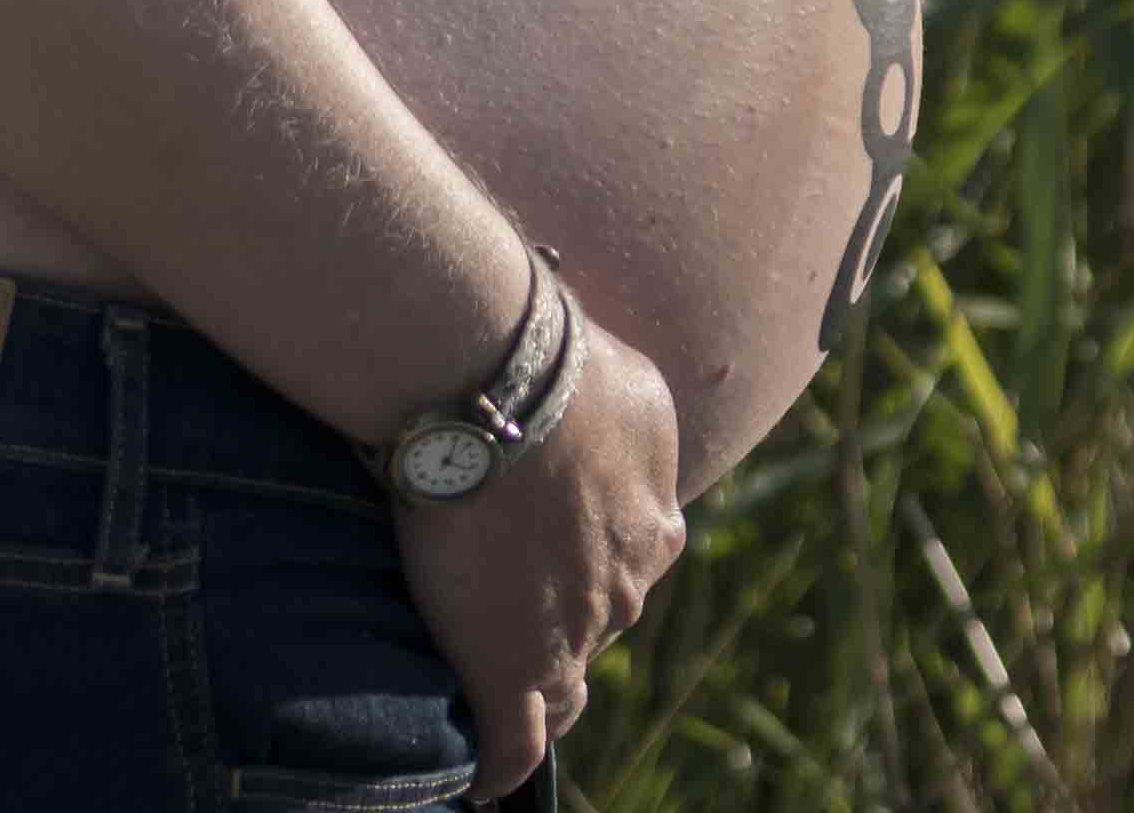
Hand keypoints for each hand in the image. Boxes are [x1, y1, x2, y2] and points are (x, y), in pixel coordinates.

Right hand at [392, 304, 683, 792]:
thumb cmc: (557, 363)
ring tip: (498, 696)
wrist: (500, 386)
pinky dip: (498, 765)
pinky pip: (514, 743)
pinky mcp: (513, 667)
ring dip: (536, 689)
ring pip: (565, 688)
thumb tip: (609, 420)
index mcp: (651, 523)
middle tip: (507, 609)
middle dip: (561, 621)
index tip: (548, 555)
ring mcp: (573, 634)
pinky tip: (482, 779)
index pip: (626, 564)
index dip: (585, 563)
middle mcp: (626, 586)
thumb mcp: (630, 387)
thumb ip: (626, 425)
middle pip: (597, 624)